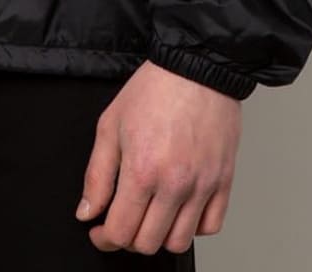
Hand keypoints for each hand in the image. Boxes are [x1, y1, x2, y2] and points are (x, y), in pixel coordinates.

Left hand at [76, 60, 241, 254]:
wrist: (196, 68)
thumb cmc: (154, 89)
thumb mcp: (110, 125)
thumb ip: (96, 174)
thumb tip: (87, 211)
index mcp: (142, 169)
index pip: (121, 231)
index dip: (104, 238)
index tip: (99, 231)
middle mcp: (174, 184)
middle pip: (148, 243)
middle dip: (128, 238)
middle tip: (121, 220)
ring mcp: (202, 186)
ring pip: (179, 242)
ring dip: (159, 236)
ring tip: (149, 215)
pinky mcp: (223, 181)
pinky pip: (210, 226)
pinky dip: (193, 226)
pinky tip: (178, 208)